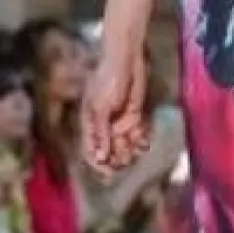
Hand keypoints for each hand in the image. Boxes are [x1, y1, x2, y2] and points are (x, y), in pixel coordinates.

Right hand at [83, 45, 148, 175]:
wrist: (127, 61)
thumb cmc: (108, 80)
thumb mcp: (100, 107)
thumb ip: (100, 132)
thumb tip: (100, 157)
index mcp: (90, 124)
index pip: (91, 149)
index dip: (98, 163)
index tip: (107, 171)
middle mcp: (104, 126)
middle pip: (109, 151)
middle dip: (116, 158)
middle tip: (125, 160)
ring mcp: (119, 122)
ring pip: (124, 145)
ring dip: (129, 151)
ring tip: (134, 150)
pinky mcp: (134, 116)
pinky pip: (137, 135)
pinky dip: (140, 140)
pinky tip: (143, 142)